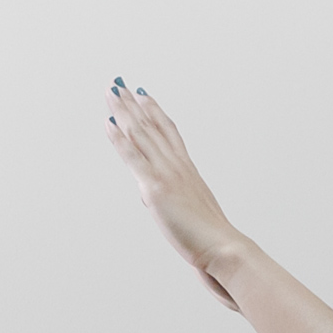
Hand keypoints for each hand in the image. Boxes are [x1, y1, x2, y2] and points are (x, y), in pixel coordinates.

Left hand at [105, 80, 243, 309]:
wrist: (222, 247)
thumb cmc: (211, 239)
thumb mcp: (191, 214)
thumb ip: (172, 202)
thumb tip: (153, 198)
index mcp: (188, 171)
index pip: (169, 133)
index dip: (155, 112)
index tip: (144, 96)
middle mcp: (178, 166)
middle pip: (152, 126)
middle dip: (133, 105)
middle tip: (119, 85)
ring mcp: (167, 174)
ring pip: (142, 134)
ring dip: (124, 111)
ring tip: (111, 92)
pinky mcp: (156, 187)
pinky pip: (134, 156)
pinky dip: (120, 138)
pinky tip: (110, 123)